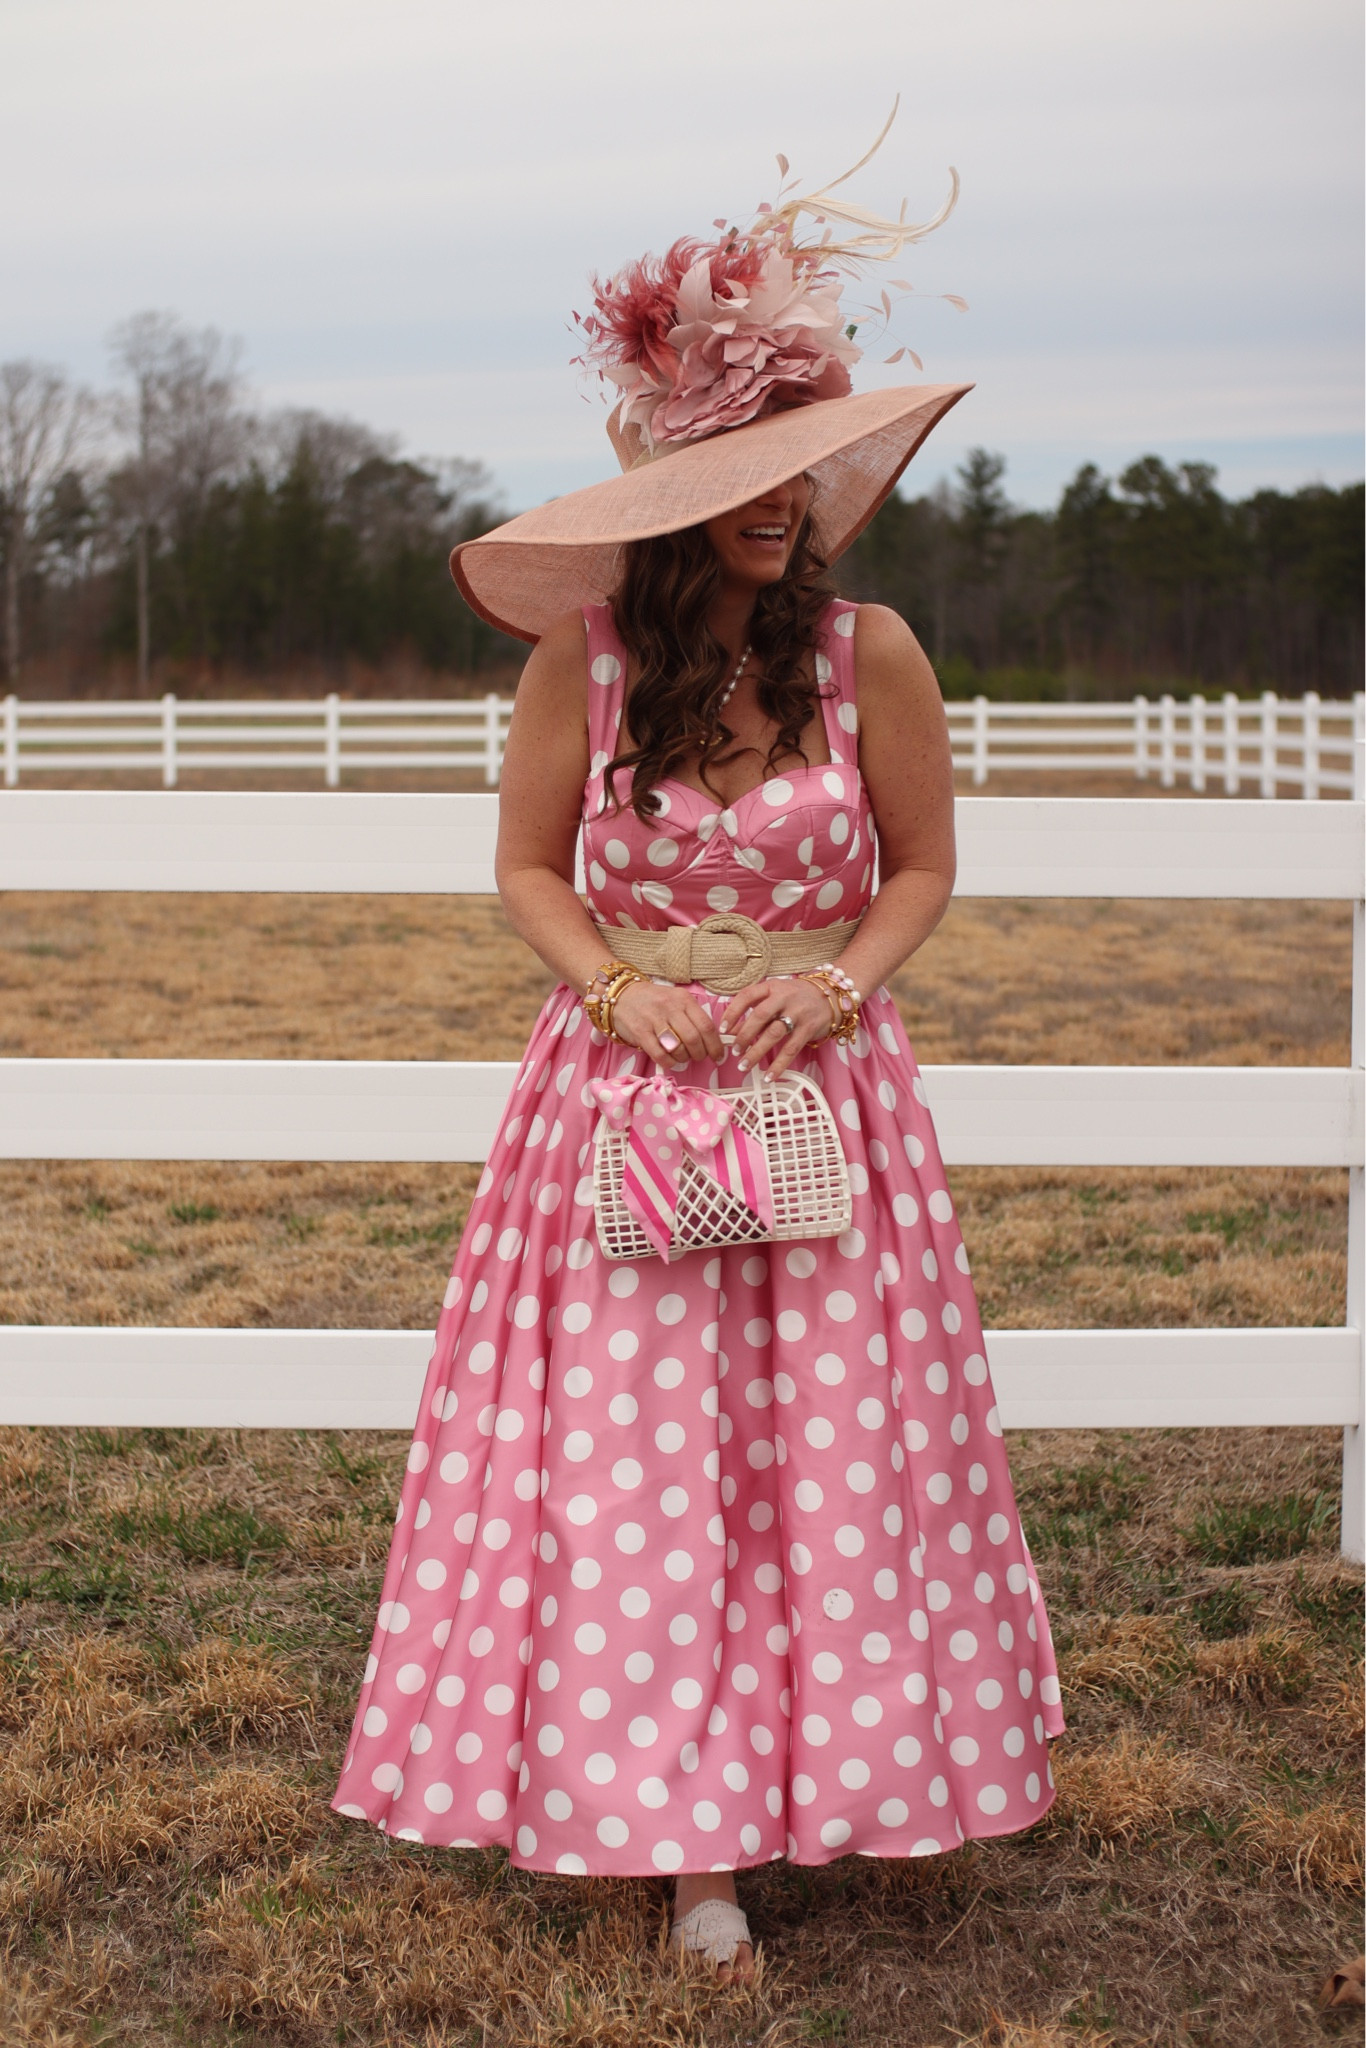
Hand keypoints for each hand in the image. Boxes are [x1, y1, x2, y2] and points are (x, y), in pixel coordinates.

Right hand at [609, 980, 726, 1067]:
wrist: (621, 995)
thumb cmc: (653, 1001)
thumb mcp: (676, 1000)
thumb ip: (693, 1016)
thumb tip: (712, 1040)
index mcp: (683, 999)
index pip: (706, 1025)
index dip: (715, 1045)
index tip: (718, 1055)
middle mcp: (670, 1007)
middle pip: (694, 1038)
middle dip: (700, 1054)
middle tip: (699, 1057)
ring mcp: (654, 1019)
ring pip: (678, 1048)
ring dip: (684, 1058)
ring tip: (683, 1056)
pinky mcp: (640, 1032)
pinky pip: (660, 1054)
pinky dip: (669, 1062)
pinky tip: (670, 1060)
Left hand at [720, 976, 831, 1080]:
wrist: (831, 996)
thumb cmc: (797, 997)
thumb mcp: (776, 995)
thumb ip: (756, 1010)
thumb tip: (732, 1031)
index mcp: (772, 987)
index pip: (747, 996)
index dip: (732, 1012)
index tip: (722, 1029)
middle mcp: (784, 997)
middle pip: (759, 1016)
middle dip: (744, 1035)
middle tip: (734, 1050)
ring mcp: (798, 1012)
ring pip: (774, 1034)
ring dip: (756, 1051)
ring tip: (744, 1065)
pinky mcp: (809, 1028)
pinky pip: (791, 1049)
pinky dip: (779, 1065)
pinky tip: (769, 1076)